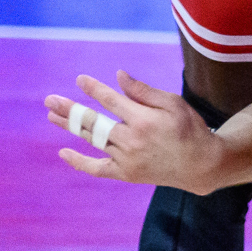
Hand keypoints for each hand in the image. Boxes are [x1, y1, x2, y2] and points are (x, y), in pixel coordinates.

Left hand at [45, 71, 224, 193]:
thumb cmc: (190, 129)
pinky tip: (63, 153)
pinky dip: (79, 162)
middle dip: (70, 109)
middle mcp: (131, 140)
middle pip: (94, 122)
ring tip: (52, 116)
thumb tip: (118, 76)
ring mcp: (127, 159)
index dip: (93, 89)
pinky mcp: (126, 174)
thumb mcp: (173, 104)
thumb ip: (143, 91)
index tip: (79, 80)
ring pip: (93, 140)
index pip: (111, 101)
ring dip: (70, 128)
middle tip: (50, 100)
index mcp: (143, 120)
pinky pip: (97, 168)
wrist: (201, 165)